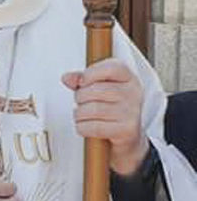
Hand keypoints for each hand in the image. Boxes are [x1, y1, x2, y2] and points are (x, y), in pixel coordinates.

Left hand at [62, 58, 148, 175]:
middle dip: (80, 97)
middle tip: (82, 102)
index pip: (112, 68)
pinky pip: (94, 127)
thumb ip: (82, 78)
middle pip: (94, 90)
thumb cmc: (111, 105)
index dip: (91, 73)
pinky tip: (86, 125)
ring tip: (83, 114)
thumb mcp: (99, 86)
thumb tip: (67, 78)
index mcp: (128, 77)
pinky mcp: (127, 130)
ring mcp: (131, 112)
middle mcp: (133, 93)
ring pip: (91, 109)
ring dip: (79, 113)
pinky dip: (83, 127)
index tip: (83, 81)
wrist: (128, 133)